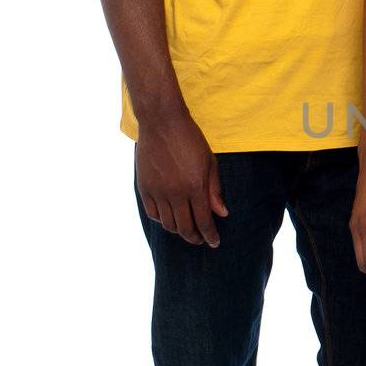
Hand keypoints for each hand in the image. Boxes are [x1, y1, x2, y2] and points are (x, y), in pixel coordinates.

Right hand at [136, 109, 227, 246]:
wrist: (161, 122)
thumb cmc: (189, 139)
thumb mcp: (209, 162)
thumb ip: (214, 190)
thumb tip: (222, 213)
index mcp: (194, 187)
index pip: (204, 221)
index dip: (210, 235)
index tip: (214, 243)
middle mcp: (175, 193)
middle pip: (185, 228)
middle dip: (195, 237)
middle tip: (201, 239)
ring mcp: (157, 191)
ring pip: (168, 224)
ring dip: (179, 231)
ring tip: (187, 230)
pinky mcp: (144, 187)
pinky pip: (153, 214)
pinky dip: (162, 221)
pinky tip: (169, 218)